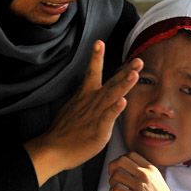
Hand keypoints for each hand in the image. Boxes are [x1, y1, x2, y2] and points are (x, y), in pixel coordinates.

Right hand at [24, 40, 141, 185]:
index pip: (92, 72)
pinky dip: (115, 109)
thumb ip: (85, 101)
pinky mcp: (98, 130)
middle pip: (111, 83)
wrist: (52, 148)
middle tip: (138, 60)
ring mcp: (95, 115)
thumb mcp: (73, 108)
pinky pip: (108, 117)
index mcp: (84, 95)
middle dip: (126, 71)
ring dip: (124, 85)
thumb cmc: (63, 131)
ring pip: (112, 96)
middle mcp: (91, 101)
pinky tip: (123, 101)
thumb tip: (90, 96)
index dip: (96, 57)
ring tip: (134, 74)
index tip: (99, 42)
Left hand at [108, 152, 190, 190]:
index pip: (131, 154)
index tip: (119, 167)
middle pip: (121, 160)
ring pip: (116, 175)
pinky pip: (116, 189)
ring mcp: (140, 186)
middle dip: (112, 166)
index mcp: (151, 169)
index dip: (121, 159)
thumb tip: (129, 168)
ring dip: (111, 180)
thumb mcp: (158, 179)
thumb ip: (146, 172)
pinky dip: (112, 190)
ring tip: (114, 185)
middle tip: (112, 174)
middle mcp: (145, 175)